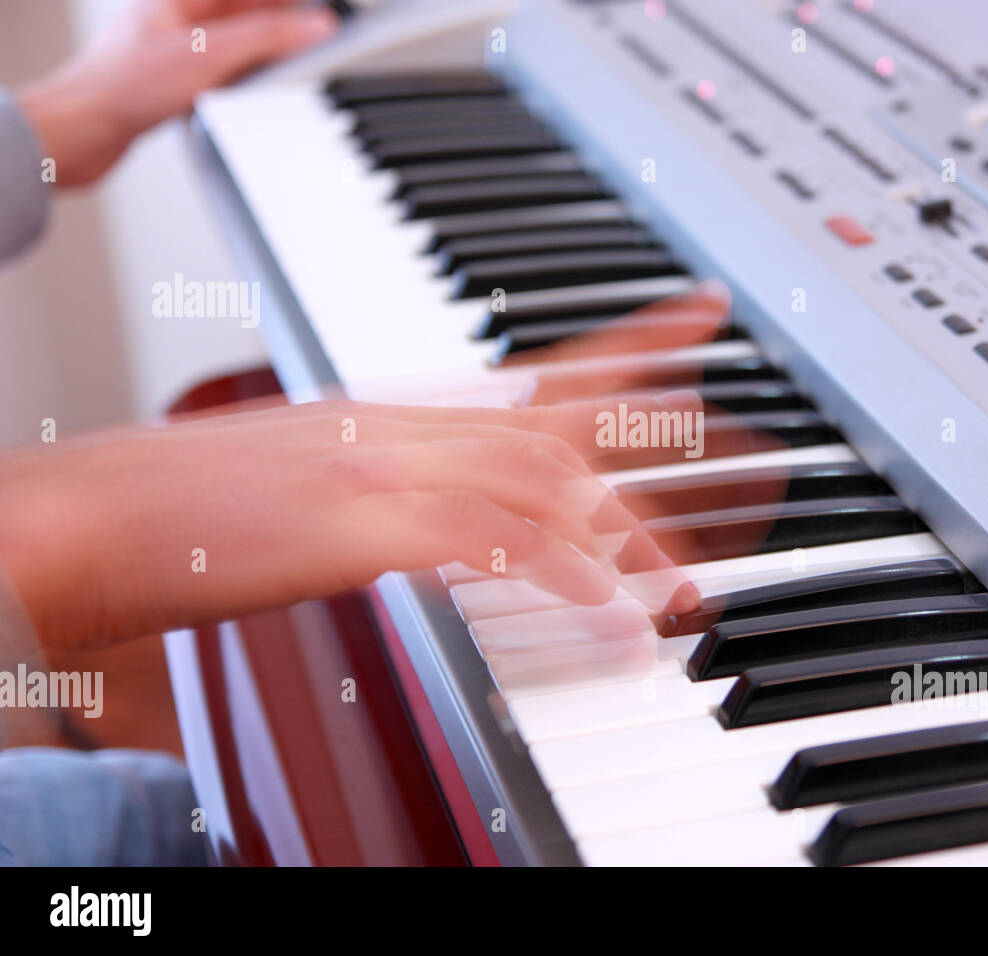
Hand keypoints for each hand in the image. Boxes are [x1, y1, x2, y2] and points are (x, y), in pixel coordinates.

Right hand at [0, 397, 700, 650]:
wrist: (106, 518)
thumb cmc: (208, 509)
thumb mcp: (329, 483)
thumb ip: (415, 494)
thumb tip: (481, 525)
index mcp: (409, 414)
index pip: (548, 368)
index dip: (638, 340)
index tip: (705, 314)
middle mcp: (413, 426)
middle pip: (572, 423)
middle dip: (669, 449)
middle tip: (752, 468)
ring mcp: (389, 467)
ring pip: (546, 481)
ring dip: (624, 539)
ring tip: (681, 590)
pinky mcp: (362, 522)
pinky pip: (490, 540)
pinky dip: (558, 574)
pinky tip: (603, 612)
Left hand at [18, 0, 337, 185]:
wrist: (82, 130)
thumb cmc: (125, 86)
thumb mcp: (212, 54)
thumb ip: (268, 37)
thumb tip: (314, 25)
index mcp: (182, 0)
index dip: (286, 4)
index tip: (319, 15)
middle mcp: (176, 21)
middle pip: (242, 17)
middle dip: (278, 30)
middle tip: (313, 41)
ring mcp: (172, 54)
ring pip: (231, 50)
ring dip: (259, 61)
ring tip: (287, 71)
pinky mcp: (168, 87)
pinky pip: (217, 79)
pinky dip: (239, 87)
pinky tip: (248, 100)